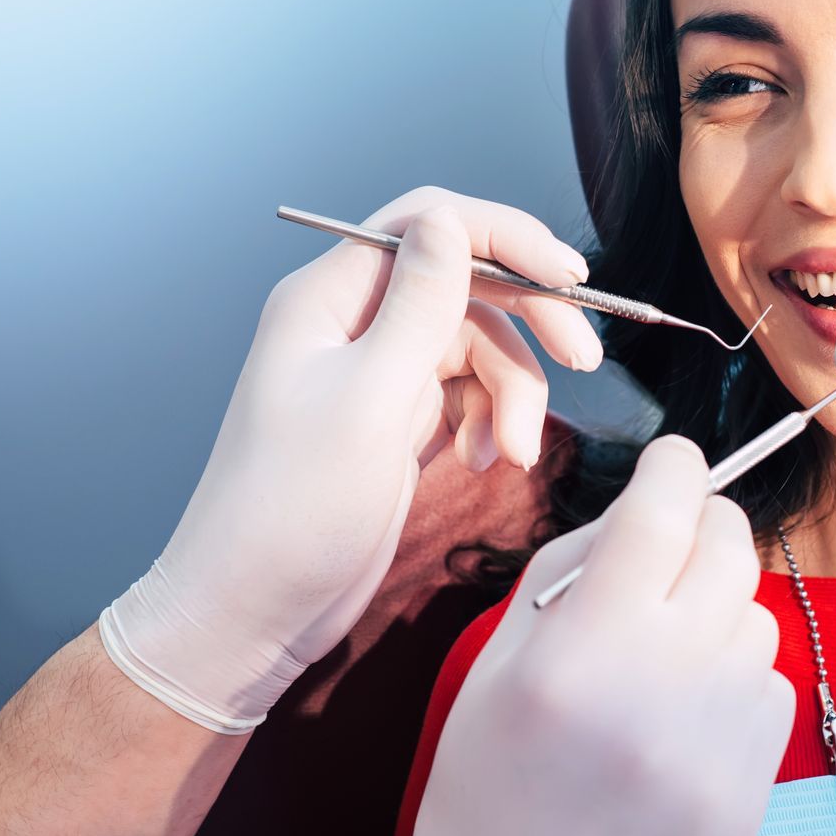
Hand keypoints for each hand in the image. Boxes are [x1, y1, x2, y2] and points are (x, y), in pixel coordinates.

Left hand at [100, 187, 602, 730]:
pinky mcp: (395, 418)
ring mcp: (375, 371)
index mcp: (327, 299)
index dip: (507, 237)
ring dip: (515, 392)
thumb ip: (417, 309)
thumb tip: (451, 221)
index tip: (570, 278)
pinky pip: (468, 392)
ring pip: (477, 342)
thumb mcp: (367, 404)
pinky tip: (491, 461)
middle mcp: (351, 322)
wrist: (250, 614)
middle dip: (530, 318)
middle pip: (466, 280)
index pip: (430, 222)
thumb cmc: (289, 516)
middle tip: (585, 360)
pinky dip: (494, 420)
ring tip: (517, 453)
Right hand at [402, 437, 794, 835]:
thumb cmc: (489, 783)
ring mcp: (719, 744)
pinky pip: (772, 684)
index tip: (672, 458)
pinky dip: (736, 675)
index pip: (661, 513)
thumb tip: (643, 510)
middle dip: (703, 524)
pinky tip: (684, 705)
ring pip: (756, 616)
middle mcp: (664, 690)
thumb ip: (572, 569)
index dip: (673, 466)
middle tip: (671, 539)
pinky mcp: (751, 788)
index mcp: (584, 652)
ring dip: (718, 605)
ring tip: (663, 645)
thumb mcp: (497, 661)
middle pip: (728, 549)